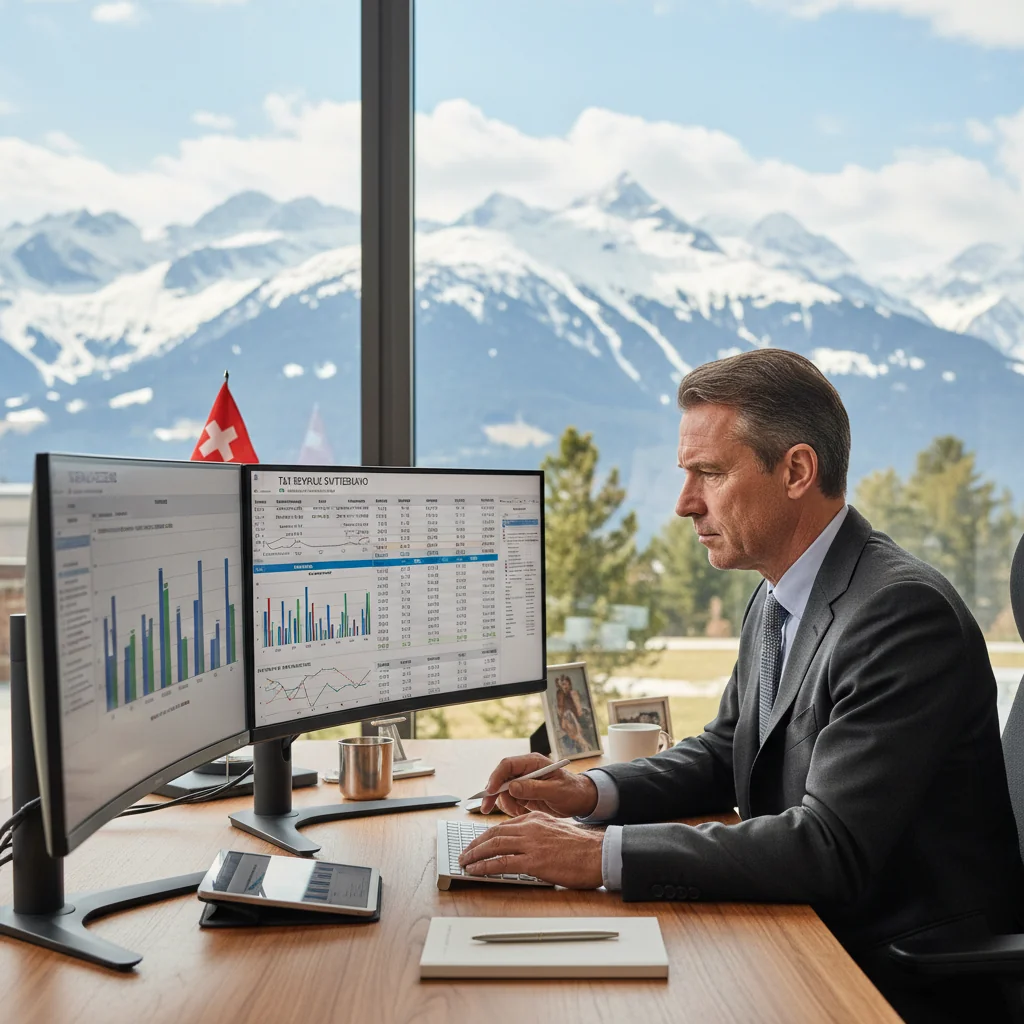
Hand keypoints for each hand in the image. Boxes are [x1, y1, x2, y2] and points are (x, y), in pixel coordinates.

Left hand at [459, 811, 603, 888]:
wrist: (598, 854)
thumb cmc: (582, 848)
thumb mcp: (556, 831)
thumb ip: (539, 834)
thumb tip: (524, 846)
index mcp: (536, 819)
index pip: (504, 826)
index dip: (486, 835)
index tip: (477, 842)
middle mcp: (531, 827)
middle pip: (495, 833)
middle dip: (476, 844)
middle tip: (465, 853)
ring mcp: (531, 843)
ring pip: (494, 845)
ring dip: (476, 854)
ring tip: (465, 862)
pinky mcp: (533, 861)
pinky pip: (502, 863)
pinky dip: (485, 866)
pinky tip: (476, 871)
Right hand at [480, 753, 598, 817]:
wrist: (579, 800)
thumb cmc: (571, 792)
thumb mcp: (555, 791)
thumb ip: (534, 788)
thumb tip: (512, 787)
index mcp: (533, 762)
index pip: (508, 764)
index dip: (496, 777)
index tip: (490, 791)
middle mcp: (525, 770)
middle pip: (500, 777)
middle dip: (492, 793)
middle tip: (486, 808)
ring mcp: (523, 781)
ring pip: (502, 791)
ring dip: (505, 803)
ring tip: (519, 811)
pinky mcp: (523, 793)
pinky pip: (508, 800)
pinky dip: (511, 808)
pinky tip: (522, 812)